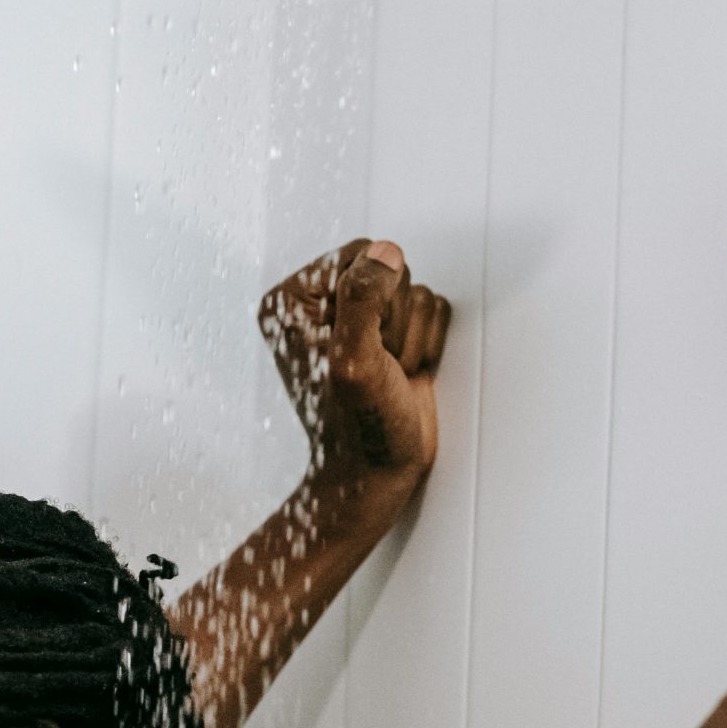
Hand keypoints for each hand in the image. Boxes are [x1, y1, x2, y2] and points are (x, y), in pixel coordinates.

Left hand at [257, 239, 451, 518]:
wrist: (375, 475)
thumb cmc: (357, 428)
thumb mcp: (353, 361)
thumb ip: (363, 299)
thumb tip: (385, 253)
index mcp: (293, 301)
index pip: (358, 253)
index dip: (376, 298)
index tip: (361, 345)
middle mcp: (323, 303)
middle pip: (390, 268)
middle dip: (396, 319)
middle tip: (380, 363)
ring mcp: (360, 318)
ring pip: (416, 290)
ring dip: (413, 337)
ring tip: (391, 373)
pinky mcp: (393, 333)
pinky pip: (433, 309)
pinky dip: (428, 344)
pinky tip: (406, 373)